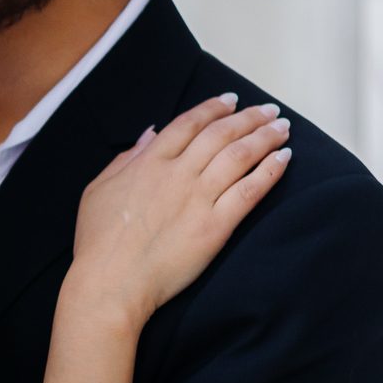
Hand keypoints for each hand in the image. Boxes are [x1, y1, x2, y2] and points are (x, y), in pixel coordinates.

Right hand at [71, 94, 291, 327]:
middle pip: (221, 134)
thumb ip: (126, 159)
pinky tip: (283, 159)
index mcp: (149, 162)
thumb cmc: (98, 241)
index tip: (232, 100)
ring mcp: (198, 199)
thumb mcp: (99, 190)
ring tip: (282, 128)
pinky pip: (249, 191)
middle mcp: (178, 173)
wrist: (111, 282)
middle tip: (269, 111)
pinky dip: (270, 171)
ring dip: (265, 137)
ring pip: (240, 156)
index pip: (188, 124)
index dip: (213, 108)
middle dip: (249, 117)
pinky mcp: (215, 226)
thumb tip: (150, 133)